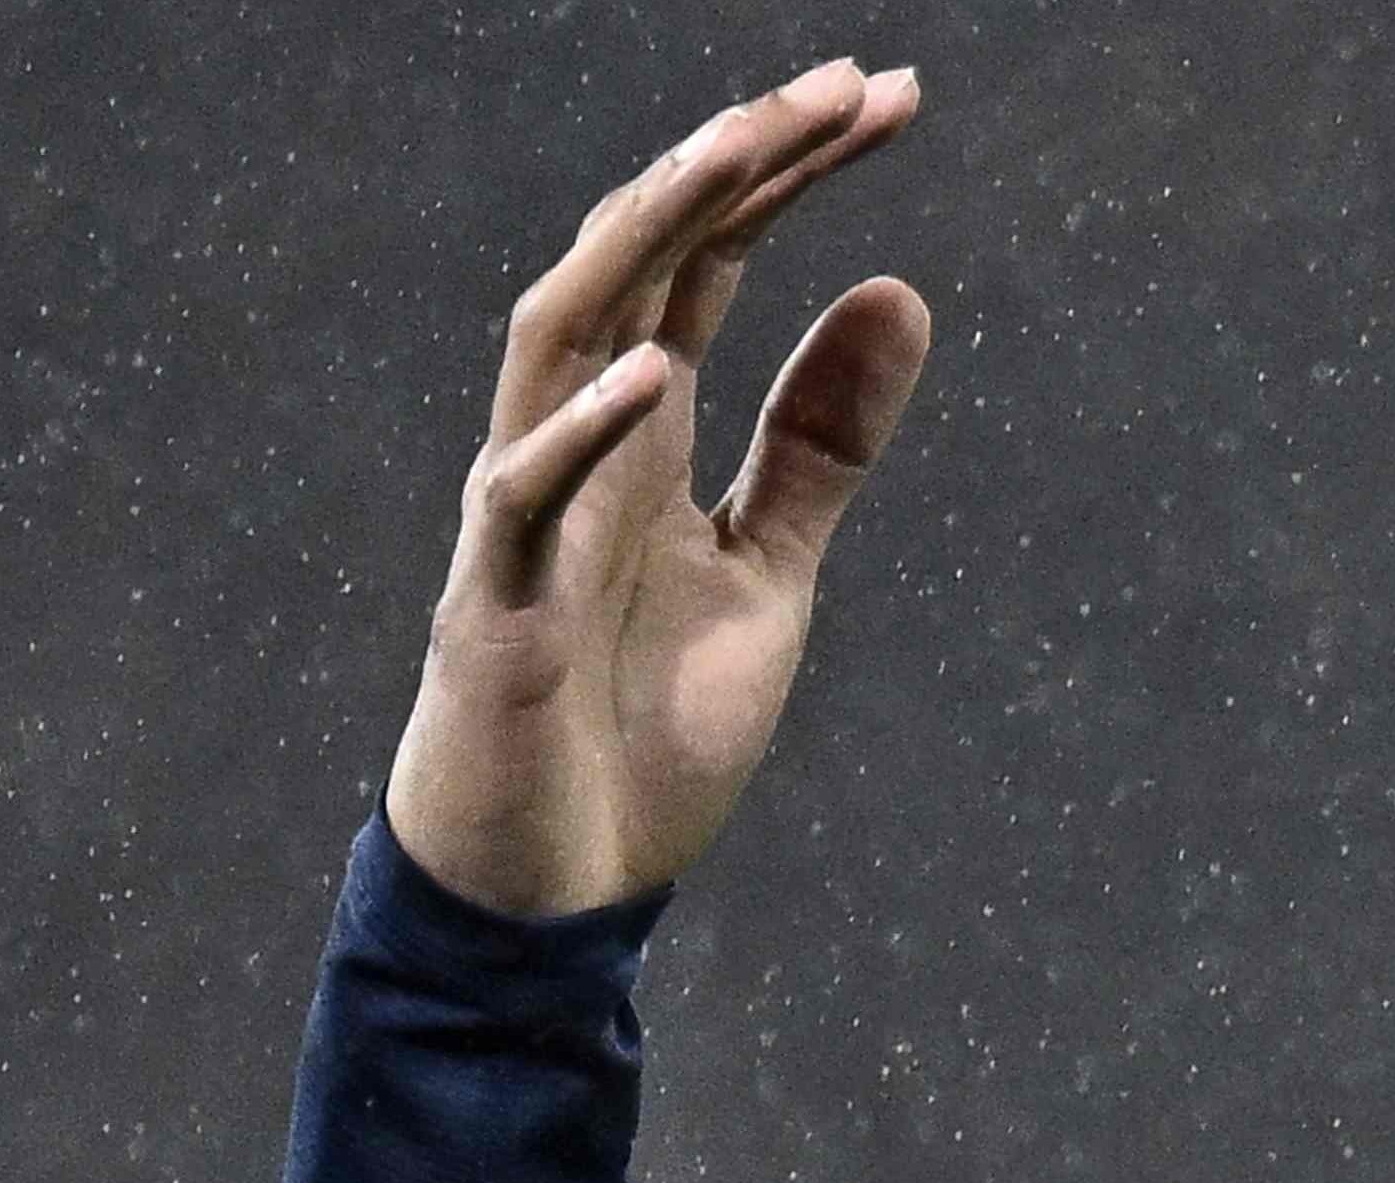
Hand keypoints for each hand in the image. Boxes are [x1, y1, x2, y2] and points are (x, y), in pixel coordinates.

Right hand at [382, 63, 935, 918]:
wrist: (560, 887)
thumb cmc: (642, 727)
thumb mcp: (771, 571)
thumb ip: (821, 445)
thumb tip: (901, 294)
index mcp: (643, 428)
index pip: (713, 260)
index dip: (789, 173)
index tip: (888, 99)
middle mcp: (576, 441)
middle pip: (645, 262)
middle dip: (737, 165)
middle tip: (842, 82)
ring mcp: (526, 516)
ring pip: (562, 334)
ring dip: (644, 241)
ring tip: (735, 150)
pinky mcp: (493, 609)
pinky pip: (521, 497)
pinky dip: (579, 433)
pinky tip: (654, 366)